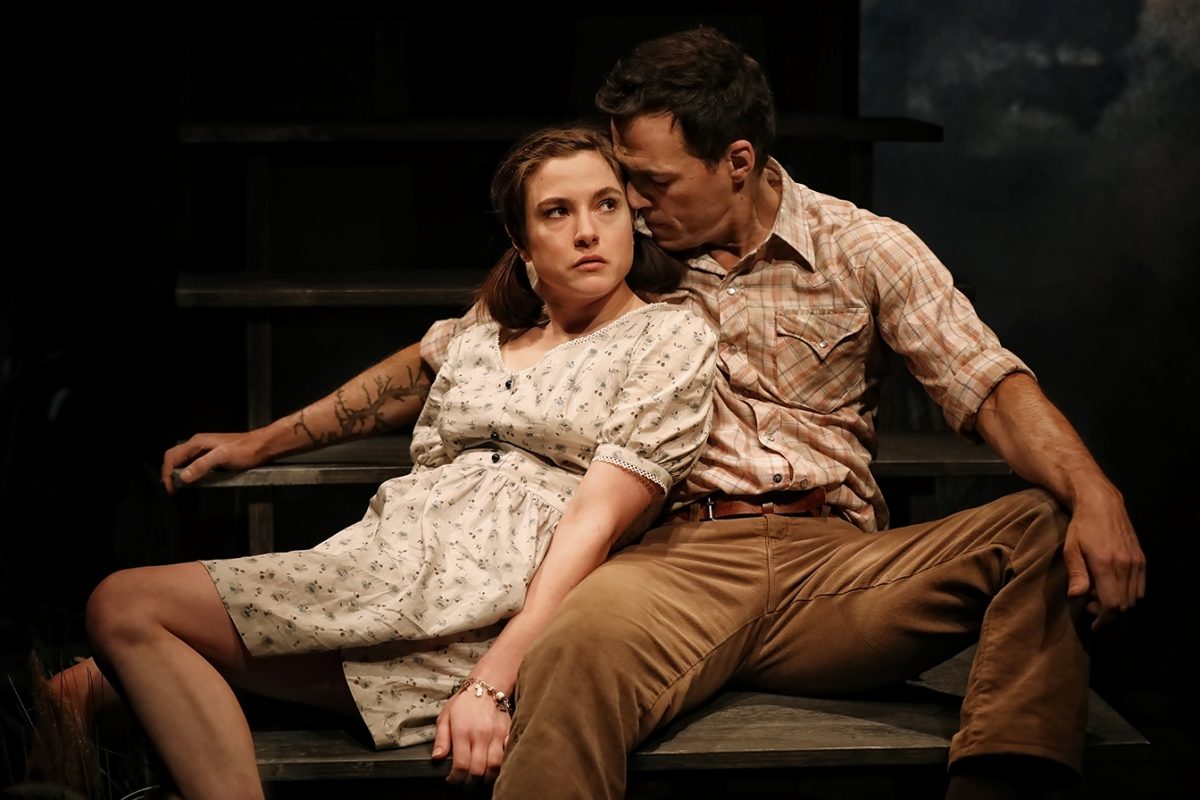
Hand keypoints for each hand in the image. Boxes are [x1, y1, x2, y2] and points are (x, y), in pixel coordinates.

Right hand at [160, 432, 264, 492]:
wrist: (262, 446)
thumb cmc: (246, 449)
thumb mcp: (222, 457)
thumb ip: (202, 465)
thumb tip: (184, 475)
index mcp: (197, 443)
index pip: (171, 457)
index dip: (167, 473)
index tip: (170, 488)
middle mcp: (198, 444)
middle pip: (174, 457)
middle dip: (168, 472)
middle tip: (171, 488)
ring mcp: (205, 449)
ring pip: (183, 460)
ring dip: (177, 472)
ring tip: (178, 486)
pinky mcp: (212, 455)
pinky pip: (193, 462)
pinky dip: (188, 471)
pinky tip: (192, 479)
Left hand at [431, 683, 511, 784]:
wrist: (487, 684)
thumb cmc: (464, 701)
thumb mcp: (445, 716)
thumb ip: (441, 739)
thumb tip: (437, 759)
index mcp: (463, 732)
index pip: (461, 765)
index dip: (456, 779)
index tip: (452, 781)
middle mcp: (481, 735)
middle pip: (478, 770)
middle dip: (470, 782)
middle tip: (465, 783)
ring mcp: (496, 734)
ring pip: (495, 765)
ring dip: (487, 776)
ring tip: (480, 778)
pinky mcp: (508, 732)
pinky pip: (508, 754)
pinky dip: (503, 764)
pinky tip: (495, 766)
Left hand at [1063, 483, 1145, 629]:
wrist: (1102, 505)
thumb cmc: (1081, 527)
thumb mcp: (1071, 549)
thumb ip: (1076, 574)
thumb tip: (1076, 596)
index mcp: (1107, 565)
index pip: (1113, 604)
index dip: (1103, 618)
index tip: (1091, 621)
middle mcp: (1126, 565)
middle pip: (1124, 604)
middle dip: (1108, 612)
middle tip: (1090, 605)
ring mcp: (1137, 562)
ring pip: (1134, 598)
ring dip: (1119, 604)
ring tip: (1100, 595)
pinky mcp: (1142, 559)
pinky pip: (1140, 587)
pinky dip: (1129, 594)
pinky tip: (1112, 586)